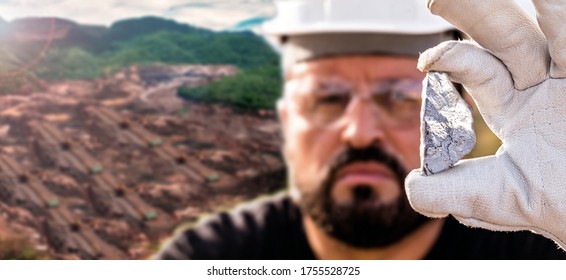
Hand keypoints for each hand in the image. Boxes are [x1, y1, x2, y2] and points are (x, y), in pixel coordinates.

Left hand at [406, 0, 565, 248]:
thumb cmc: (554, 204)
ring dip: (538, 5)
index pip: (478, 69)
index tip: (427, 61)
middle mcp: (542, 84)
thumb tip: (409, 183)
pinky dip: (562, 18)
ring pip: (553, 32)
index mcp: (512, 105)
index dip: (453, 58)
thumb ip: (449, 192)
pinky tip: (553, 0)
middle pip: (507, 38)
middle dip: (475, 12)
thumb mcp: (494, 200)